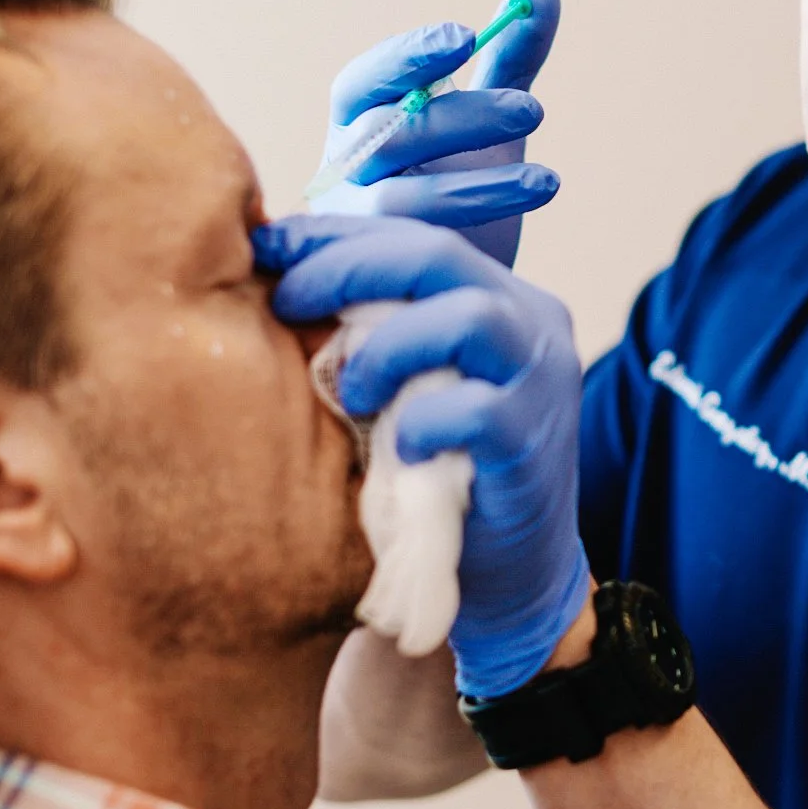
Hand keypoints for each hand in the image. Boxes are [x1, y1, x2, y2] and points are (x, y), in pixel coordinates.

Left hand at [256, 214, 591, 697]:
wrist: (511, 574)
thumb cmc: (443, 472)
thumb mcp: (410, 384)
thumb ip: (376, 330)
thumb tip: (274, 274)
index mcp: (498, 296)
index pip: (415, 234)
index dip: (335, 234)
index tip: (266, 245)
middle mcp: (530, 323)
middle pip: (439, 254)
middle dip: (346, 268)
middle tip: (286, 301)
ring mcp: (541, 380)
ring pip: (469, 317)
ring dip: (388, 346)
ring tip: (352, 391)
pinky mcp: (534, 442)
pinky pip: (478, 410)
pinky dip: (425, 423)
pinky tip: (401, 448)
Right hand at [310, 0, 562, 265]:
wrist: (448, 292)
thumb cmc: (452, 192)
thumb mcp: (484, 125)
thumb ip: (507, 61)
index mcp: (358, 128)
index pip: (361, 85)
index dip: (407, 59)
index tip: (466, 39)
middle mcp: (345, 175)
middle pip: (388, 134)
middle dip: (463, 117)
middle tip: (535, 109)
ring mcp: (356, 230)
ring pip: (403, 196)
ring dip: (481, 181)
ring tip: (550, 178)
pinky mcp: (382, 275)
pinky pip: (423, 244)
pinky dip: (482, 213)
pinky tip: (537, 194)